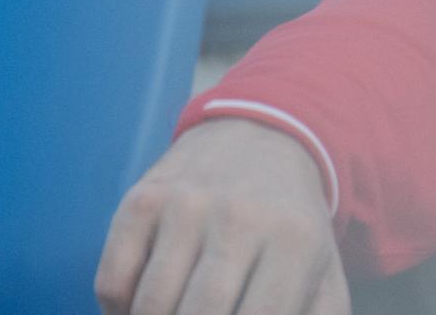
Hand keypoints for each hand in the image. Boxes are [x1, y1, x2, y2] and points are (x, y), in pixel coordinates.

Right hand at [96, 118, 346, 314]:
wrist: (259, 139)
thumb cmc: (289, 226)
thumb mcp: (323, 269)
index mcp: (295, 240)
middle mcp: (240, 216)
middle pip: (201, 313)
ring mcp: (186, 204)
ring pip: (151, 306)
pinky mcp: (141, 200)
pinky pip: (112, 283)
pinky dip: (119, 312)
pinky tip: (140, 310)